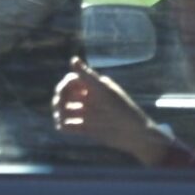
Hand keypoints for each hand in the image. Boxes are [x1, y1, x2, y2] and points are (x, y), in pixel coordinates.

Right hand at [51, 56, 169, 164]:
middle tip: (59, 107)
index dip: (64, 86)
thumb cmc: (123, 109)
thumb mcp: (104, 91)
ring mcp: (88, 114)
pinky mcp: (87, 128)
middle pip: (66, 95)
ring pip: (66, 110)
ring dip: (59, 113)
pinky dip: (64, 126)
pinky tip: (62, 127)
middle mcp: (89, 99)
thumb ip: (88, 76)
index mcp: (94, 87)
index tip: (61, 93)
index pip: (72, 81)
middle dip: (59, 100)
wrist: (136, 135)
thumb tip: (73, 59)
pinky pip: (70, 125)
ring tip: (60, 119)